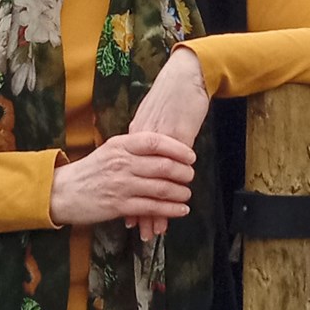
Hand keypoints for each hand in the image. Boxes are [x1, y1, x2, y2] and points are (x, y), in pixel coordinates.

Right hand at [49, 131, 195, 229]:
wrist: (62, 192)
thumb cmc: (89, 171)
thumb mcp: (109, 151)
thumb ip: (133, 148)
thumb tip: (162, 148)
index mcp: (120, 145)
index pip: (155, 142)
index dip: (177, 148)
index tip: (190, 155)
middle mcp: (122, 163)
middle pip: (162, 165)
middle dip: (183, 172)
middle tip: (191, 176)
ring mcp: (121, 185)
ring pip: (160, 188)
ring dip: (180, 192)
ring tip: (188, 193)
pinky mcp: (119, 206)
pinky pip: (151, 207)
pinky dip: (170, 209)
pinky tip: (180, 209)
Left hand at [128, 48, 209, 240]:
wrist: (186, 78)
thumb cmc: (173, 96)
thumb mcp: (155, 118)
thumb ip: (147, 139)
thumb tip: (142, 156)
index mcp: (135, 137)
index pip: (126, 174)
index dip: (125, 195)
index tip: (123, 214)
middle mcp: (142, 143)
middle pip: (136, 182)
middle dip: (137, 209)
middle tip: (138, 231)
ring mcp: (159, 144)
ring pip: (152, 183)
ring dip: (154, 209)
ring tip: (154, 231)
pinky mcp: (177, 142)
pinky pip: (171, 176)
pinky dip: (170, 194)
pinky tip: (172, 210)